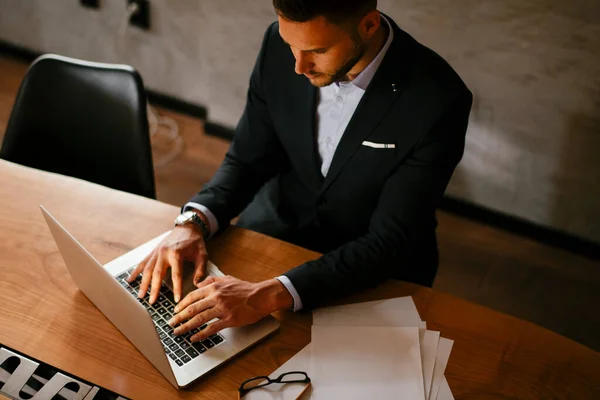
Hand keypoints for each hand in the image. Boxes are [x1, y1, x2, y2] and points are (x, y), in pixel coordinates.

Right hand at [127, 223, 207, 303]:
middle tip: (152, 302)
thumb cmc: (195, 242)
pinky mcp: (153, 251)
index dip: (176, 288)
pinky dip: (136, 272)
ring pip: (147, 269)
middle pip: (157, 274)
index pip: (176, 275)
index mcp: (177, 254)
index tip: (176, 300)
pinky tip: (130, 280)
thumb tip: (197, 285)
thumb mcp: (202, 254)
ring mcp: (157, 252)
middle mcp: (164, 253)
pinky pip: (143, 263)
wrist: (187, 227)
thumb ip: (200, 269)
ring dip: (143, 283)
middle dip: (154, 289)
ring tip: (140, 295)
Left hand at [168, 276, 292, 341]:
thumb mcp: (227, 278)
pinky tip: (194, 338)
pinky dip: (201, 334)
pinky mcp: (229, 319)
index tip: (175, 311)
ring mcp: (222, 309)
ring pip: (199, 319)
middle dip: (179, 317)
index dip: (181, 305)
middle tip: (171, 324)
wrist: (261, 296)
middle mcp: (216, 297)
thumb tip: (198, 283)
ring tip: (178, 332)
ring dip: (186, 327)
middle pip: (192, 308)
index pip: (192, 296)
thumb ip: (211, 279)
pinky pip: (212, 328)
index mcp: (214, 287)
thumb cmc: (245, 288)